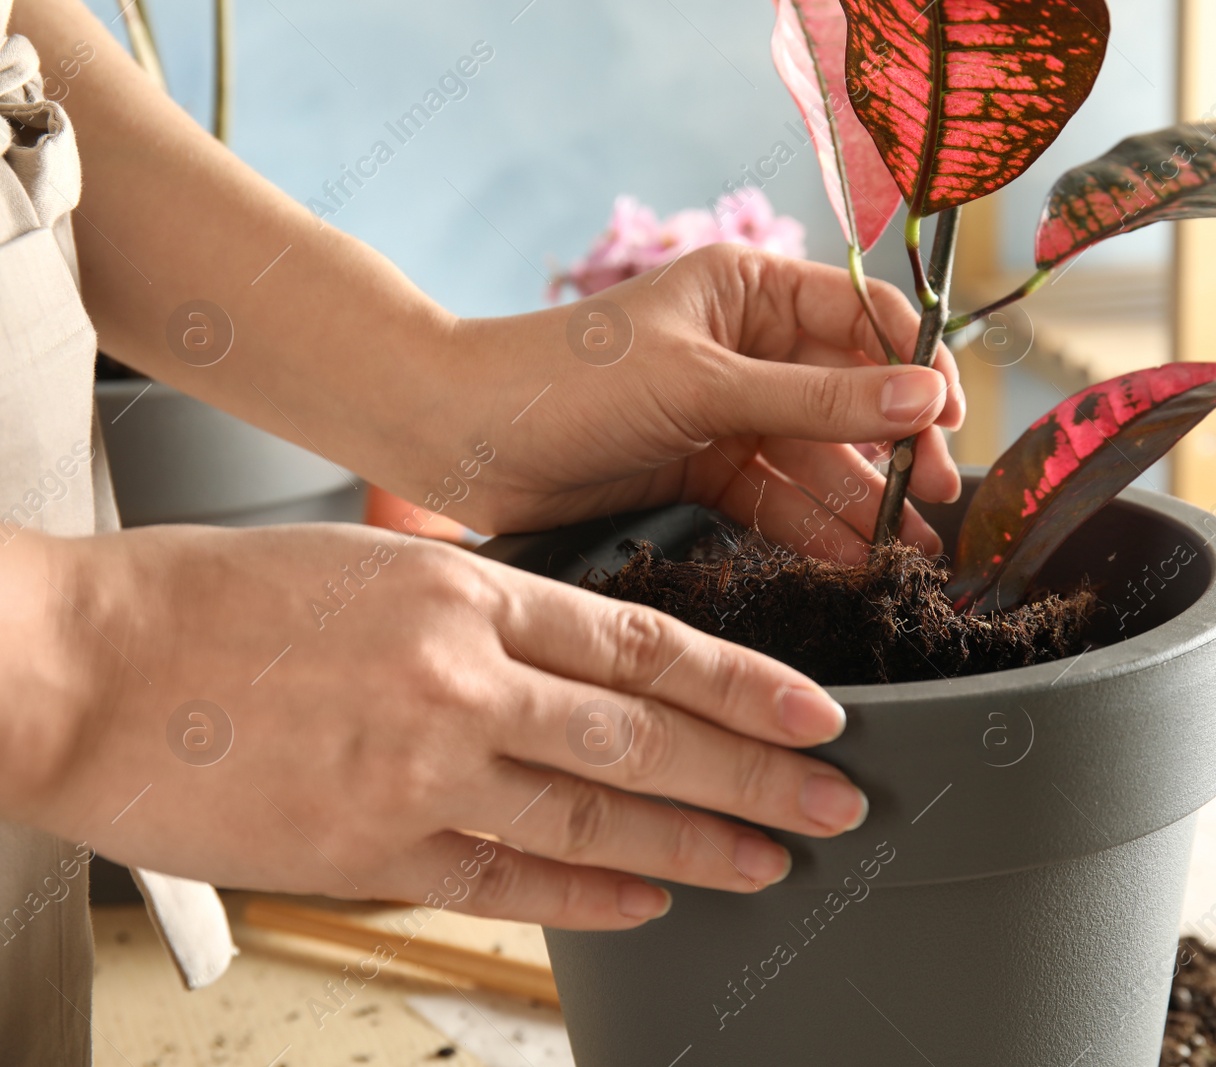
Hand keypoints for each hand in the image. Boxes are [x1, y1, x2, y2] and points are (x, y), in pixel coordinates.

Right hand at [3, 524, 868, 928]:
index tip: (816, 714)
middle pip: (648, 736)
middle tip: (838, 801)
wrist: (79, 665)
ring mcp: (423, 772)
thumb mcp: (369, 564)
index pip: (646, 641)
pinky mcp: (373, 851)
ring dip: (699, 846)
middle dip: (758, 776)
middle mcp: (463, 680)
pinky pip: (510, 879)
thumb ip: (478, 611)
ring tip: (772, 861)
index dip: (746, 683)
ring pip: (598, 816)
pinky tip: (651, 901)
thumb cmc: (212, 601)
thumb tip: (570, 662)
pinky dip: (591, 896)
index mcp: (465, 589)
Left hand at [428, 245, 964, 558]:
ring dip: (863, 502)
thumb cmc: (566, 378)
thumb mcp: (702, 384)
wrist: (458, 437)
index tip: (949, 422)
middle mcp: (749, 347)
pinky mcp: (705, 471)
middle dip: (897, 449)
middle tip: (935, 501)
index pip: (865, 318)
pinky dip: (814, 530)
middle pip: (852, 397)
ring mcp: (729, 413)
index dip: (915, 367)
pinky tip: (855, 561)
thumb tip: (923, 399)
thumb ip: (816, 399)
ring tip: (909, 556)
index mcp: (752, 291)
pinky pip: (778, 500)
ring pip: (819, 458)